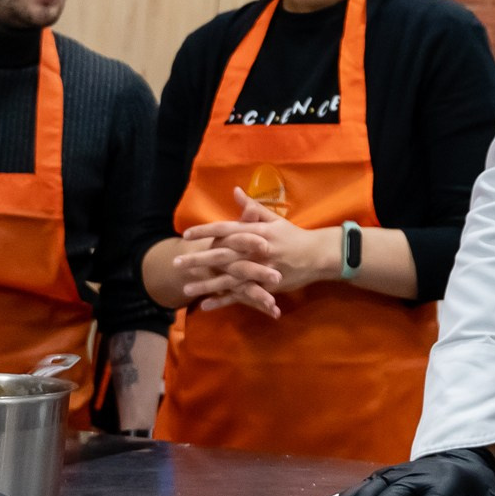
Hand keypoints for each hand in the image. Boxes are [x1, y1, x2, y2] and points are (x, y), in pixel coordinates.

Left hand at [176, 189, 339, 316]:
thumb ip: (253, 208)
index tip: (185, 235)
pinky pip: (241, 295)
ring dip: (206, 284)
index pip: (226, 230)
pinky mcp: (265, 286)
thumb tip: (235, 190)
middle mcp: (255, 251)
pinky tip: (206, 305)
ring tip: (186, 288)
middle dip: (198, 260)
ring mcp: (259, 270)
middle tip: (176, 263)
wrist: (318, 256)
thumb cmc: (294, 237)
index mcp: (256, 232)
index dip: (205, 232)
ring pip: (228, 279)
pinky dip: (223, 300)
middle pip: (222, 256)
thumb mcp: (274, 220)